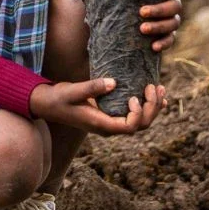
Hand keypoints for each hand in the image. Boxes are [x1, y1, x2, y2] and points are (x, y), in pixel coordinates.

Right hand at [30, 79, 167, 135]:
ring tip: (160, 89)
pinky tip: (155, 96)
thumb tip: (114, 82)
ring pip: (141, 122)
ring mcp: (111, 122)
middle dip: (151, 108)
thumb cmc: (59, 98)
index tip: (133, 96)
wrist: (49, 104)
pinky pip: (135, 116)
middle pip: (140, 125)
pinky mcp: (111, 114)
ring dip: (153, 107)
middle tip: (153, 87)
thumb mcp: (72, 91)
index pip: (129, 127)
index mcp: (101, 125)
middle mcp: (109, 127)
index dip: (137, 114)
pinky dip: (148, 106)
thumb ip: (92, 88)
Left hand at [142, 0, 183, 51]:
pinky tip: (153, 46)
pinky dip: (164, 43)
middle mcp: (170, 2)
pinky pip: (171, 40)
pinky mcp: (166, 36)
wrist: (118, 20)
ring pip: (174, 22)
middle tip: (141, 12)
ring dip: (159, 26)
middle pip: (175, 5)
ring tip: (142, 29)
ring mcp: (170, 20)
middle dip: (159, 9)